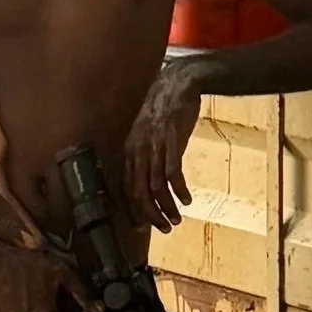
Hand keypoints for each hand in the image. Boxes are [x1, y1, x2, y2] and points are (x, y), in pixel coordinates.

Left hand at [124, 62, 202, 231]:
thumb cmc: (164, 108)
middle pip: (138, 193)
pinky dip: (178, 190)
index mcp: (129, 151)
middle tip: (164, 228)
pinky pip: (172, 173)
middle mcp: (137, 151)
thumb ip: (146, 154)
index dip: (132, 211)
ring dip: (165, 207)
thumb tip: (151, 177)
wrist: (178, 83)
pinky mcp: (171, 141)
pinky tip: (187, 199)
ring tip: (176, 219)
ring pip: (154, 187)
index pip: (124, 189)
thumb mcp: (148, 133)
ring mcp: (154, 146)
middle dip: (150, 216)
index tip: (142, 227)